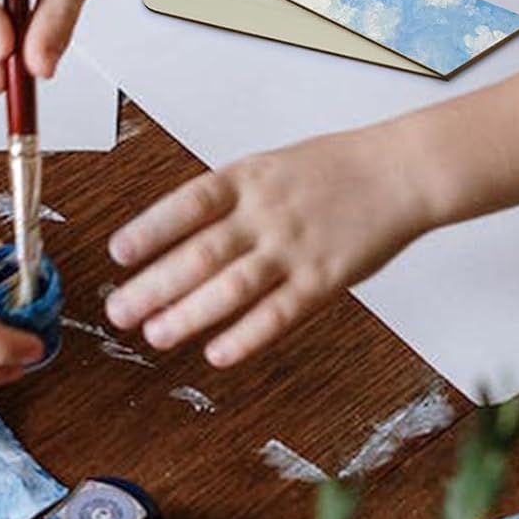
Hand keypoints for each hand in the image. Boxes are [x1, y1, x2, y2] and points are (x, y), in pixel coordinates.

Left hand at [103, 125, 427, 366]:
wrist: (401, 171)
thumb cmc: (336, 168)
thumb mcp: (272, 165)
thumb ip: (230, 197)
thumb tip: (177, 230)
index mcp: (248, 178)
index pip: (187, 204)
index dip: (150, 229)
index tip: (118, 253)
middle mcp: (266, 212)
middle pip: (200, 252)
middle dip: (154, 284)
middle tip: (119, 310)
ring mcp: (294, 247)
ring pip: (232, 286)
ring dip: (190, 314)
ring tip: (156, 335)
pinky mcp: (324, 279)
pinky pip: (279, 312)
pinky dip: (246, 335)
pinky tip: (218, 352)